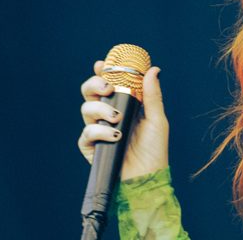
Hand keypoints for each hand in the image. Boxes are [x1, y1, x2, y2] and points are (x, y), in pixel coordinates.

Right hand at [78, 60, 169, 179]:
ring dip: (101, 109)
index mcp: (123, 105)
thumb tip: (154, 69)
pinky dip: (99, 131)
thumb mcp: (156, 119)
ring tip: (117, 118)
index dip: (101, 72)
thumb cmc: (154, 149)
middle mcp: (108, 114)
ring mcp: (98, 130)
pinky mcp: (91, 147)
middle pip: (90, 92)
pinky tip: (114, 136)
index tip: (101, 64)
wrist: (146, 177)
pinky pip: (86, 133)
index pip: (107, 84)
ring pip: (86, 108)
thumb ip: (152, 95)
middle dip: (94, 84)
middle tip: (108, 88)